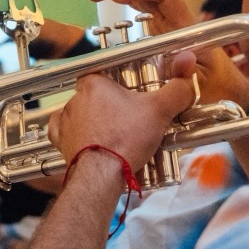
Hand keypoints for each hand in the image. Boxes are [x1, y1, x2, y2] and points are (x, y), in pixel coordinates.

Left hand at [47, 64, 195, 174]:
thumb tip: (187, 82)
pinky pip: (65, 132)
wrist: (101, 175)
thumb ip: (177, 91)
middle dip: (113, 105)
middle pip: (97, 95)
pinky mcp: (61, 141)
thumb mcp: (160, 111)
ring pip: (82, 113)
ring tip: (116, 134)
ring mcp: (65, 120)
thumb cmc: (126, 139)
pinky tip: (89, 138)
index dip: (124, 85)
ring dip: (96, 121)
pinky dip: (76, 134)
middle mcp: (75, 98)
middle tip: (132, 120)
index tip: (136, 97)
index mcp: (94, 83)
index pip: (109, 74)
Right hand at [85, 0, 248, 106]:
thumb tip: (182, 57)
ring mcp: (169, 25)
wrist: (229, 93)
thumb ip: (191, 73)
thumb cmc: (219, 88)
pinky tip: (105, 1)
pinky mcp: (162, 33)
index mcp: (187, 26)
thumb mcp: (205, 85)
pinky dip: (123, 4)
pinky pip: (143, 10)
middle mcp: (177, 20)